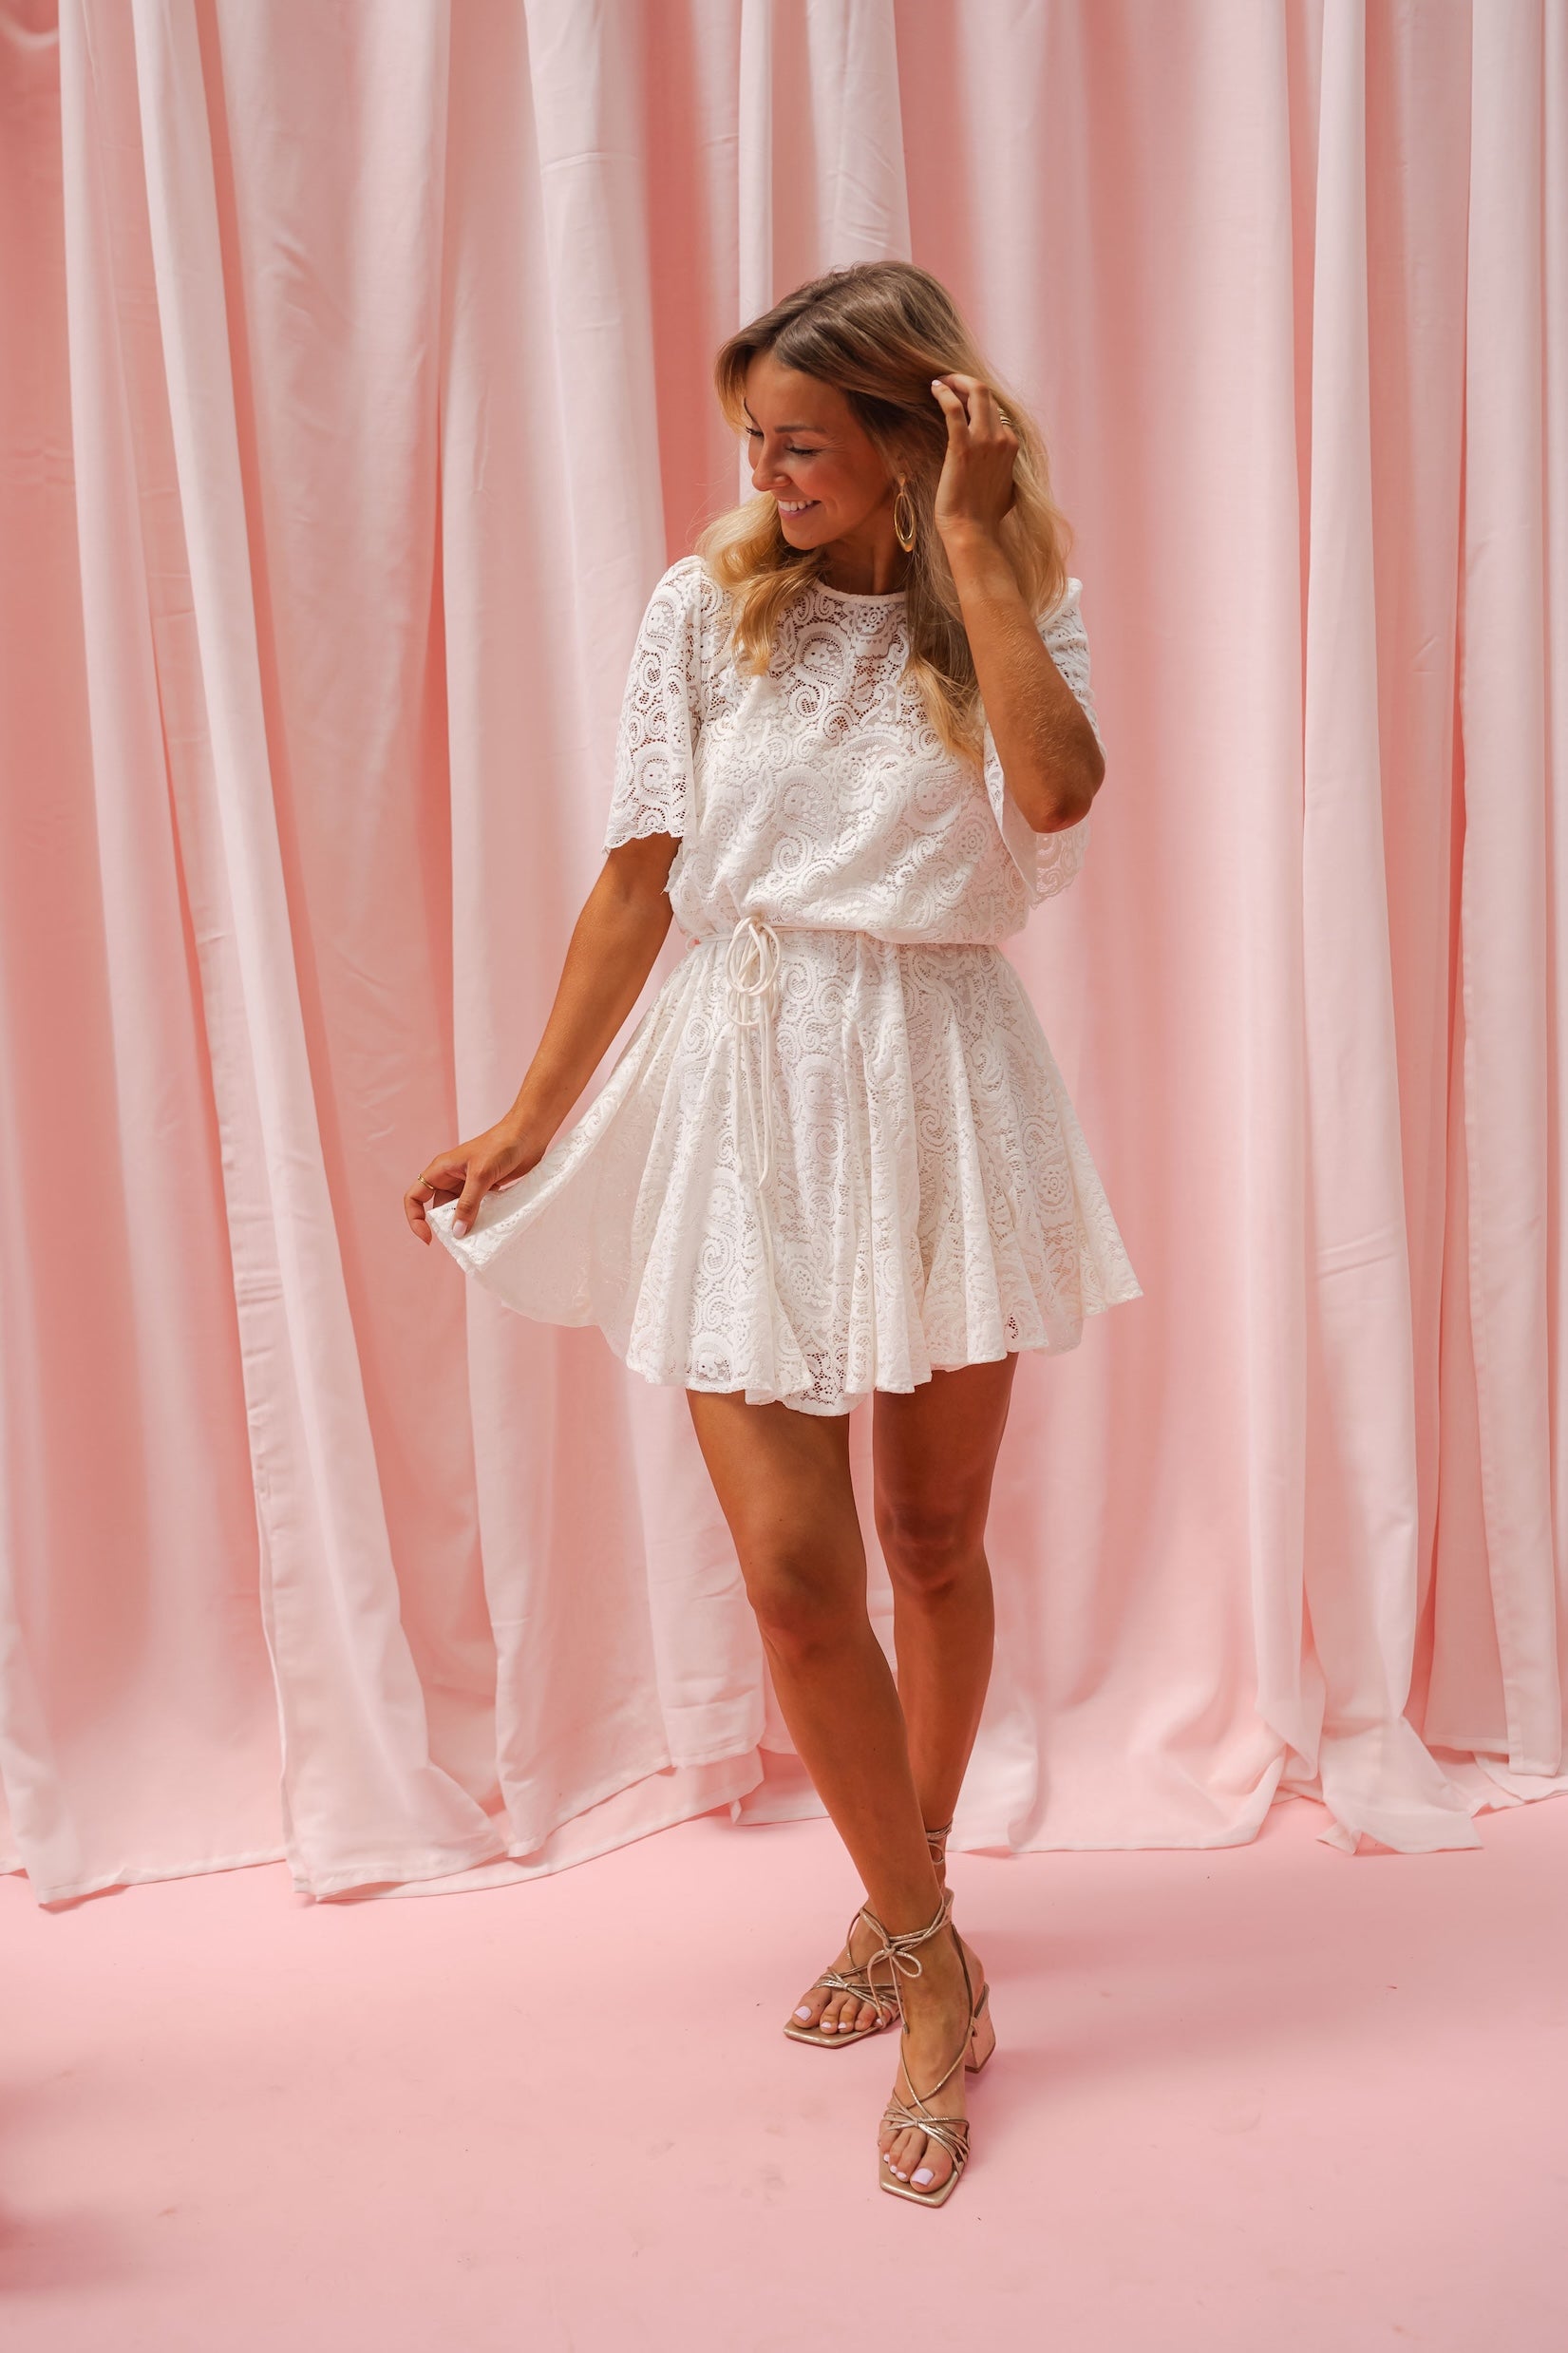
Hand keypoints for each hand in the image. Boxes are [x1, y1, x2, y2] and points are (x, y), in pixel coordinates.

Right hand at [403, 1117, 548, 1243]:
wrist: (528, 1134)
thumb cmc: (501, 1145)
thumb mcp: (481, 1175)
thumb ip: (468, 1204)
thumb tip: (457, 1232)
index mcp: (441, 1170)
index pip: (414, 1197)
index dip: (416, 1218)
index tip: (430, 1237)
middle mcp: (451, 1178)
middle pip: (438, 1208)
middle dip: (445, 1226)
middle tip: (460, 1241)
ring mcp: (468, 1184)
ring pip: (458, 1211)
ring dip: (465, 1224)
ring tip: (476, 1238)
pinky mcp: (486, 1188)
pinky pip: (476, 1209)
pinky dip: (480, 1219)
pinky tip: (489, 1228)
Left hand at [928, 374, 1019, 545]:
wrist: (973, 531)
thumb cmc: (984, 518)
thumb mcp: (1006, 490)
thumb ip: (1005, 472)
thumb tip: (1002, 473)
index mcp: (1011, 446)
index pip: (995, 409)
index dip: (975, 401)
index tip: (960, 399)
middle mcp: (1001, 438)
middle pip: (987, 394)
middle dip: (966, 382)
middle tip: (949, 382)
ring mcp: (984, 441)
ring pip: (976, 392)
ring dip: (956, 381)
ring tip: (941, 382)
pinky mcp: (963, 446)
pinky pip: (953, 408)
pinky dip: (944, 392)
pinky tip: (934, 388)